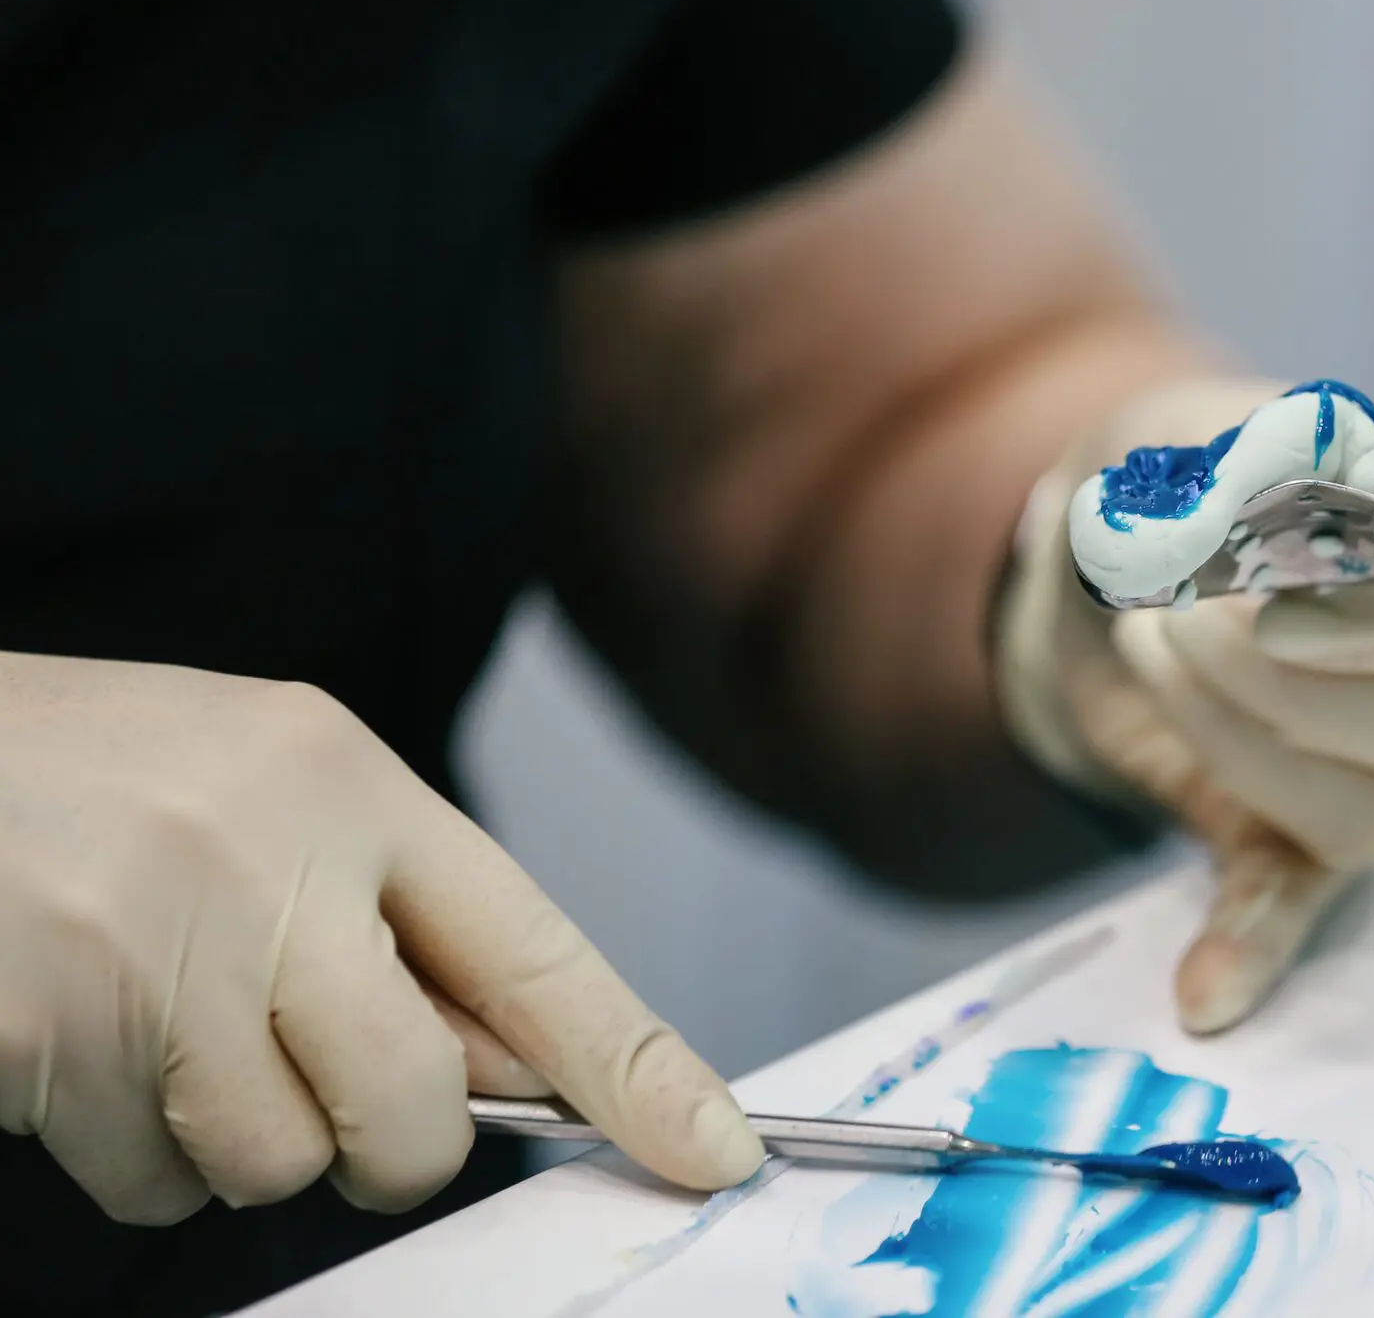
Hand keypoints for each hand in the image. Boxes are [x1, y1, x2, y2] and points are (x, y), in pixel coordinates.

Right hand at [0, 652, 761, 1223]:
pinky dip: (139, 1157)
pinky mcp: (57, 1031)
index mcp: (347, 781)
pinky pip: (159, 1185)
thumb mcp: (274, 798)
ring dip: (237, 1141)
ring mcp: (157, 944)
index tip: (716, 1147)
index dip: (639, 1067)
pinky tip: (89, 1047)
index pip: (535, 950)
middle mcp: (270, 854)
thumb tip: (526, 1076)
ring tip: (161, 1026)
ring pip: (283, 1164)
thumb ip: (399, 924)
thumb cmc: (100, 784)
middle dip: (387, 1144)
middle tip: (313, 1082)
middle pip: (418, 1105)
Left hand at [997, 379, 1373, 1032]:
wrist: (1112, 553)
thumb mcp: (1194, 429)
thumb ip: (1232, 459)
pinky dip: (1252, 946)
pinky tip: (1204, 994)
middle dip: (1297, 679)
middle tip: (1181, 614)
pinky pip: (1299, 908)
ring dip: (1241, 742)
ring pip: (1372, 814)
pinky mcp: (1304, 839)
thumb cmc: (1188, 475)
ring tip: (1145, 643)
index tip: (1283, 576)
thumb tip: (1262, 513)